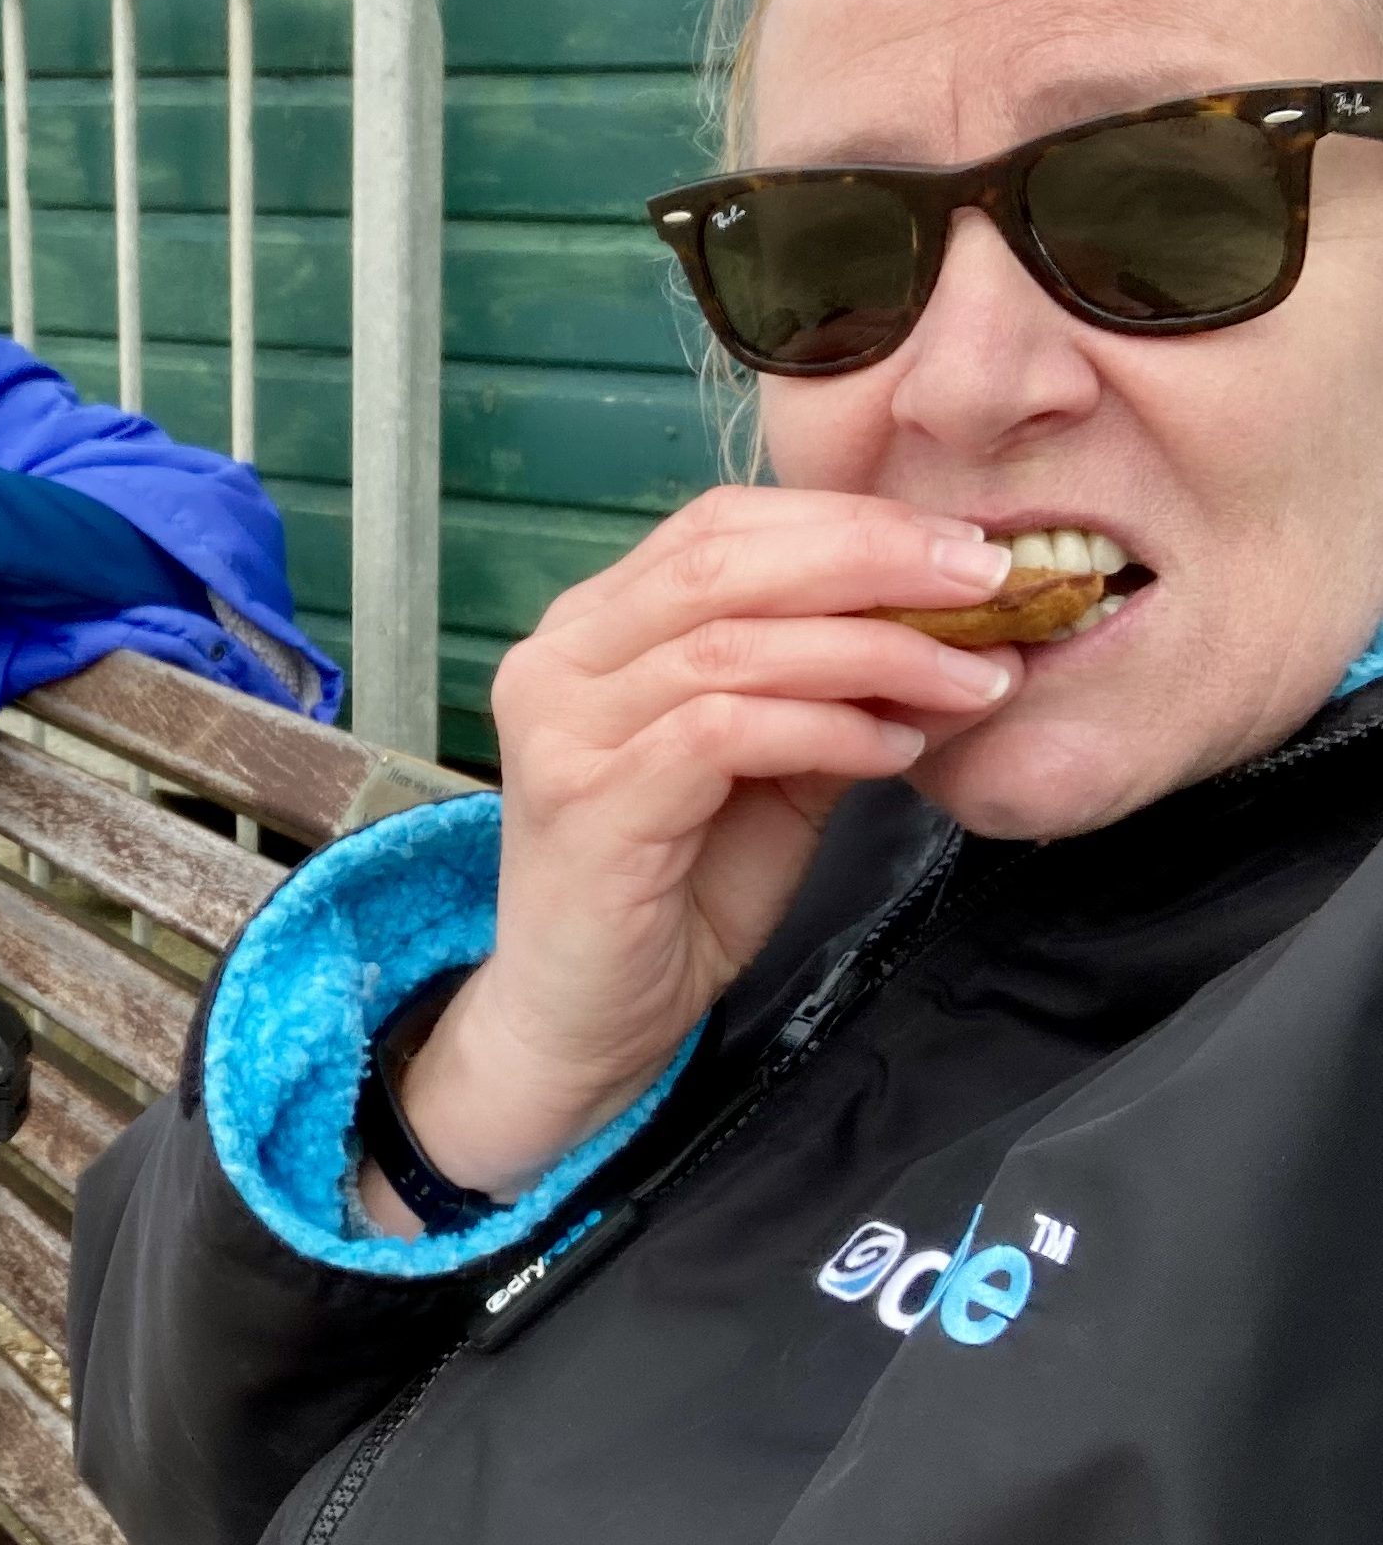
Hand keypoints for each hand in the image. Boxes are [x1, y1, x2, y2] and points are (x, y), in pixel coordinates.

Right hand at [364, 488, 1021, 1231]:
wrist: (583, 1023)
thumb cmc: (672, 894)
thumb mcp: (772, 772)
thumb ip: (835, 694)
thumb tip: (962, 632)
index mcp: (594, 628)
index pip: (719, 525)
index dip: (847, 521)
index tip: (965, 545)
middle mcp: (558, 657)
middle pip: (722, 559)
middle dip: (871, 557)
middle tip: (986, 576)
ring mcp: (562, 726)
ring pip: (732, 642)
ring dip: (874, 651)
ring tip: (970, 680)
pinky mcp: (587, 799)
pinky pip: (724, 730)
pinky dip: (826, 728)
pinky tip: (895, 750)